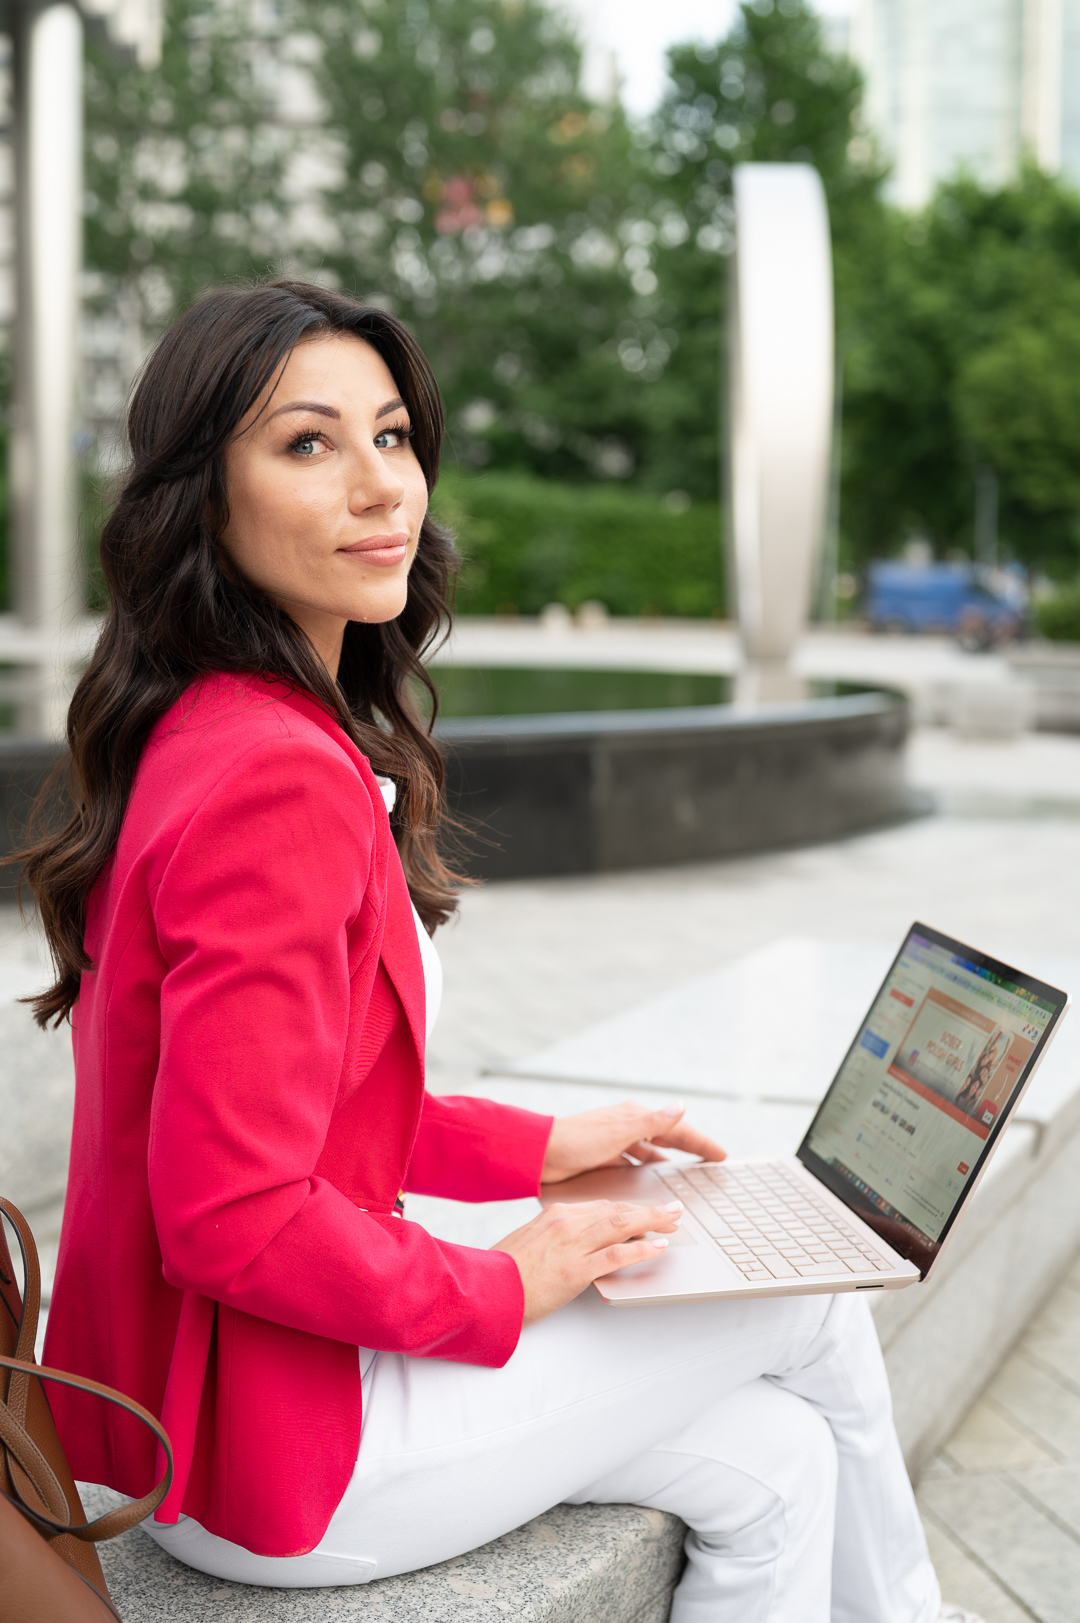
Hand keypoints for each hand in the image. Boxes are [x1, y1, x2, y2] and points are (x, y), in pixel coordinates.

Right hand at [492, 1198, 683, 1325]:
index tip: (646, 1209)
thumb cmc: (503, 1270)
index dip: (629, 1207)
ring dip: (653, 1222)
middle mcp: (567, 1222)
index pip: (601, 1206)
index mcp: (555, 1213)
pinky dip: (642, 1249)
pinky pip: (616, 1254)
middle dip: (649, 1210)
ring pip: (622, 1225)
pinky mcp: (576, 1269)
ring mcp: (572, 1244)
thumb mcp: (530, 1241)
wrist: (485, 1290)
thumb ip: (555, 1235)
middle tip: (672, 1210)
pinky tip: (659, 1247)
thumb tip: (577, 1240)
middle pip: (617, 1210)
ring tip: (674, 1222)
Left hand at [540, 1100, 725, 1184]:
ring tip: (685, 1174)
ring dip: (667, 1161)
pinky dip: (646, 1171)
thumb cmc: (578, 1141)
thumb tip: (682, 1106)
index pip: (677, 1128)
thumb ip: (652, 1122)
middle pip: (667, 1138)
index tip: (721, 1154)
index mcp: (634, 1117)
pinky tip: (650, 1182)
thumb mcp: (620, 1132)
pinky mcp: (604, 1158)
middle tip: (711, 1161)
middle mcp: (627, 1127)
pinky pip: (634, 1164)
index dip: (700, 1142)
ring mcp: (615, 1142)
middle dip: (689, 1149)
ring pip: (650, 1153)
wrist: (540, 1155)